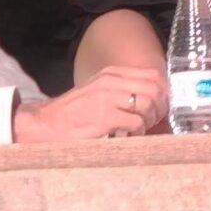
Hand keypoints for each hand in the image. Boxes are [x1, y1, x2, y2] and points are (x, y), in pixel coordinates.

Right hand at [14, 66, 168, 143]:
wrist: (46, 124)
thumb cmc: (74, 114)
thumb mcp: (99, 92)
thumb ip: (122, 91)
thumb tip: (153, 102)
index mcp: (112, 74)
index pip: (153, 75)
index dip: (164, 93)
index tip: (160, 107)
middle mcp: (111, 81)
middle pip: (155, 88)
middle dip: (161, 108)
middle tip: (153, 121)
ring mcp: (107, 97)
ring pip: (148, 104)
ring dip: (150, 121)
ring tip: (139, 129)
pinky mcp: (104, 116)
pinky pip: (136, 123)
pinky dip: (139, 132)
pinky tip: (128, 136)